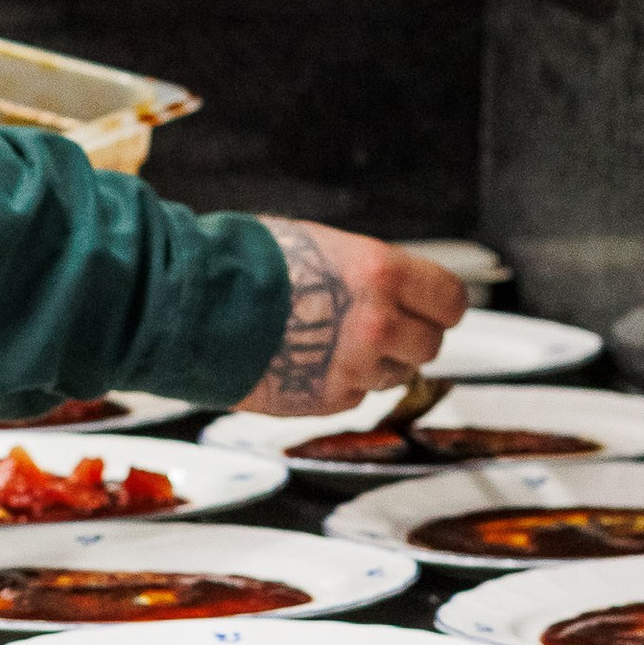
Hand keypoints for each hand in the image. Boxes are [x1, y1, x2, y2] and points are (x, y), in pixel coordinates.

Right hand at [237, 221, 468, 416]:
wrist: (192, 305)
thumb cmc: (243, 263)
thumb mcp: (319, 244)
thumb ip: (364, 269)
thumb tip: (388, 284)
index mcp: (380, 273)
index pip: (450, 301)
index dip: (440, 306)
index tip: (431, 307)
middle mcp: (378, 323)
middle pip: (430, 345)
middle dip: (409, 337)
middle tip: (377, 327)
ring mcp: (355, 367)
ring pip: (396, 376)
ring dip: (377, 364)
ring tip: (332, 343)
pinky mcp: (327, 400)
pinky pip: (357, 395)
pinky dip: (342, 383)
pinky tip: (308, 361)